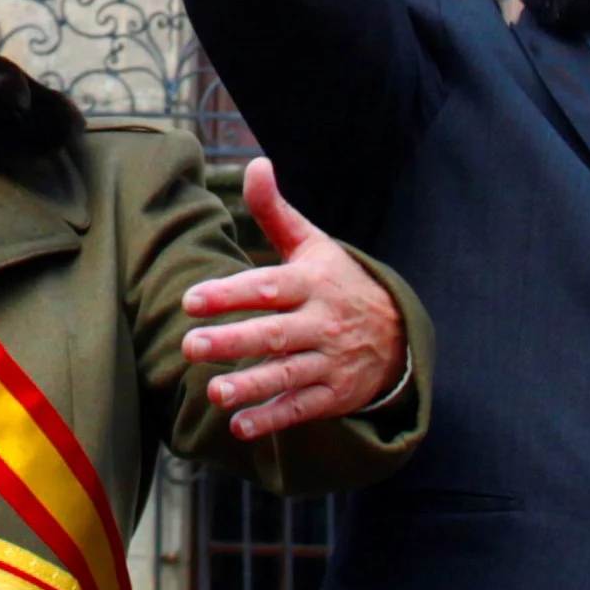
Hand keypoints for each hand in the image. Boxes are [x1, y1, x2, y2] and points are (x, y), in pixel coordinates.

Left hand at [183, 160, 409, 438]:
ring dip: (250, 386)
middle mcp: (322, 323)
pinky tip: (240, 426)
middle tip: (189, 346)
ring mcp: (331, 361)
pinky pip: (302, 408)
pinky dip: (273, 418)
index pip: (268, 287)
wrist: (400, 333)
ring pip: (287, 375)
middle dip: (233, 341)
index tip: (191, 300)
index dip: (229, 293)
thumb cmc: (338, 282)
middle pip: (274, 333)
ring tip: (213, 392)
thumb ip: (276, 212)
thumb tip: (255, 164)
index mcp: (312, 283)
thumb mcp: (314, 245)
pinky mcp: (336, 394)